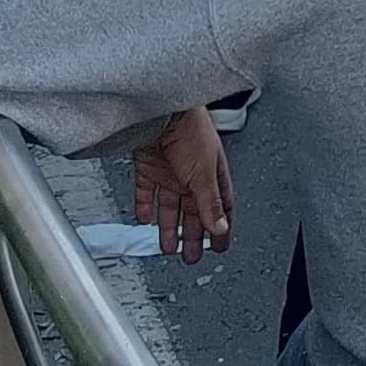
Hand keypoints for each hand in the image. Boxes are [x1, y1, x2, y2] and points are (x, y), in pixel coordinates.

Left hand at [130, 107, 230, 262]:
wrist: (161, 110)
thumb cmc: (190, 131)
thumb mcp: (204, 174)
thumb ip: (210, 204)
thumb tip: (220, 227)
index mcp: (212, 173)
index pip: (220, 205)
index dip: (221, 226)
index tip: (220, 245)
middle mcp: (191, 172)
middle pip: (193, 210)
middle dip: (194, 235)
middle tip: (192, 255)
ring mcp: (169, 170)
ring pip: (169, 206)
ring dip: (168, 228)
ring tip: (168, 247)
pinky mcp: (148, 166)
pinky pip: (145, 192)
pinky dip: (145, 207)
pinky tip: (144, 220)